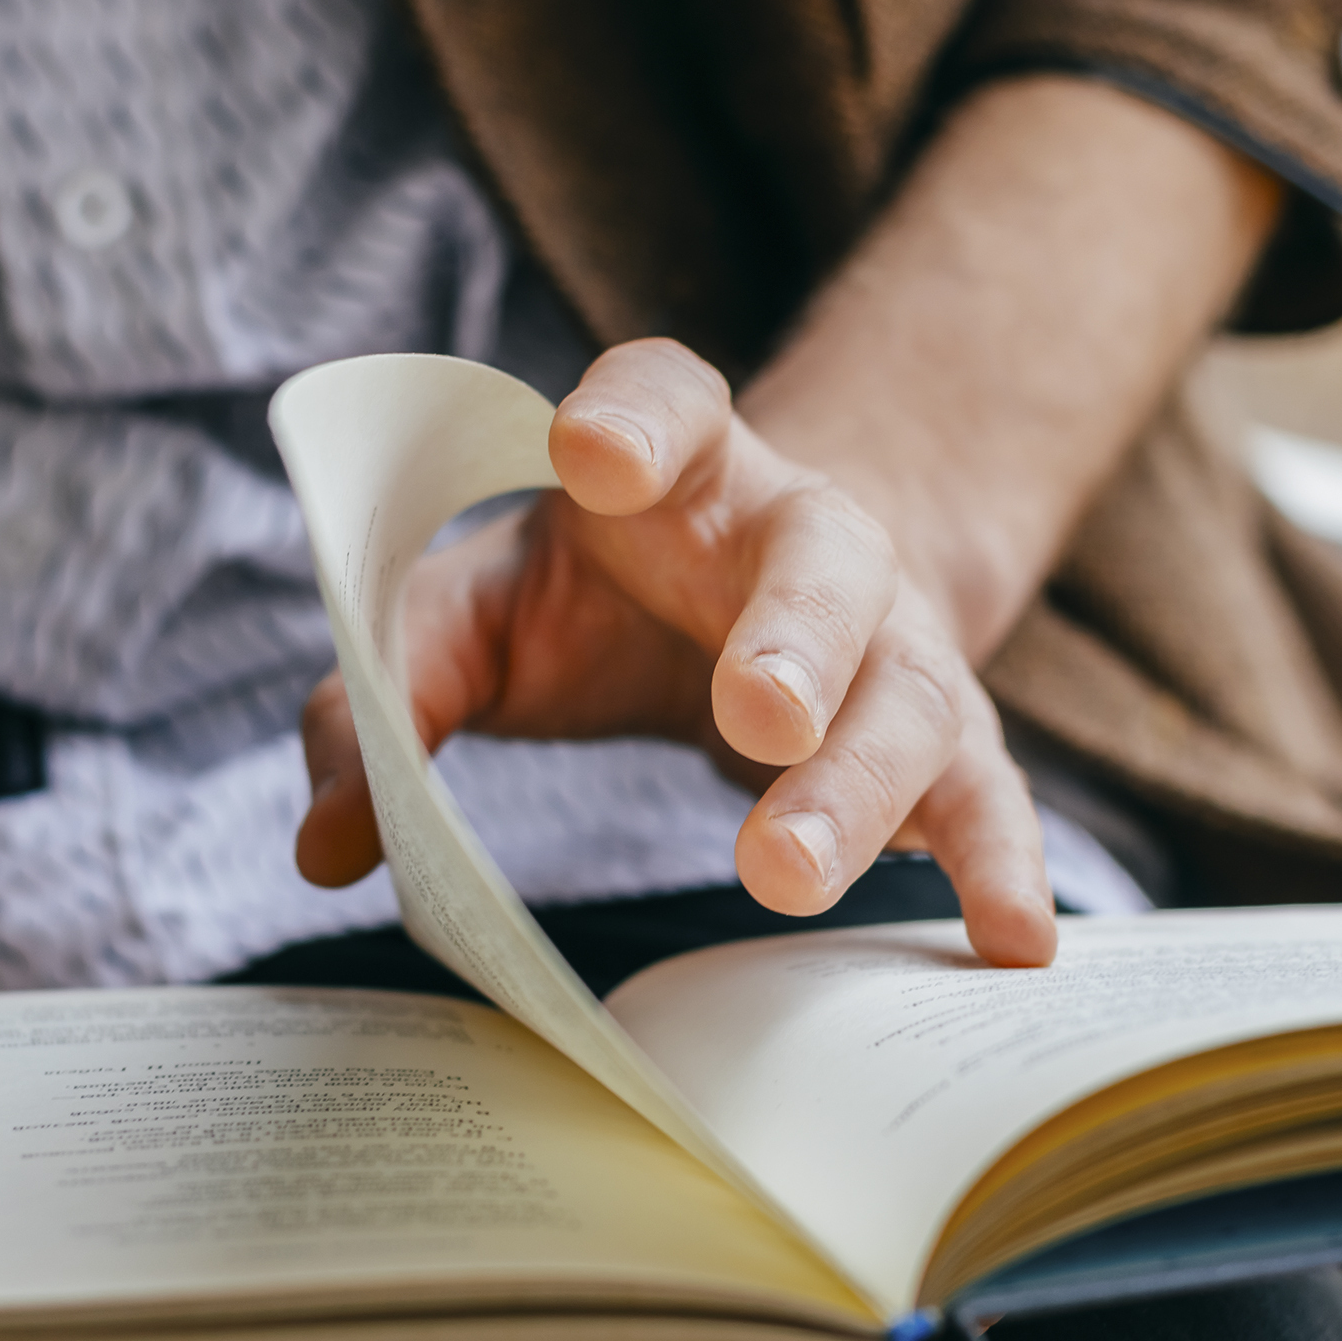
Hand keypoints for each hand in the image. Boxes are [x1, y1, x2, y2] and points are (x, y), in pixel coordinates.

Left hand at [294, 338, 1060, 967]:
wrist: (762, 608)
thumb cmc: (596, 603)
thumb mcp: (475, 617)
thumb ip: (387, 699)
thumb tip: (330, 841)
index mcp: (679, 469)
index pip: (666, 400)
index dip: (636, 418)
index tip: (595, 452)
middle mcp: (803, 537)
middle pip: (820, 562)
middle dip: (793, 635)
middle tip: (753, 714)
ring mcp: (890, 641)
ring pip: (905, 695)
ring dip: (859, 785)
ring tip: (786, 872)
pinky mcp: (943, 742)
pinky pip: (985, 797)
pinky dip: (1000, 865)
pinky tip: (1011, 939)